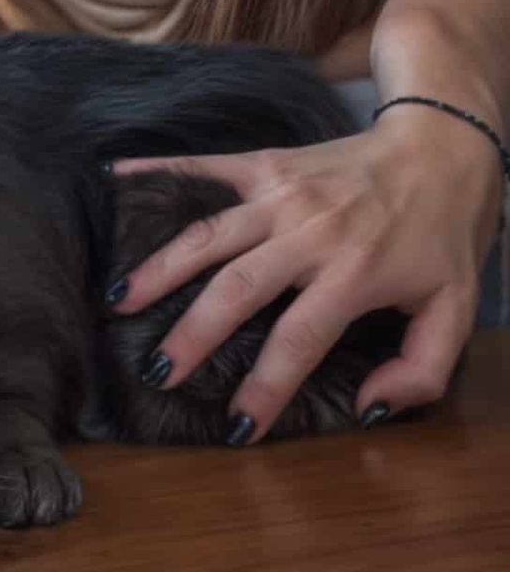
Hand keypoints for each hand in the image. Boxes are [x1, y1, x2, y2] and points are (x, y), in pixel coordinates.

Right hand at [110, 105, 501, 441]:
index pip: (298, 339)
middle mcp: (310, 231)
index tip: (236, 425)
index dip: (264, 386)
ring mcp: (281, 192)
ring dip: (158, 268)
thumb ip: (422, 368)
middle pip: (236, 288)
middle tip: (157, 370)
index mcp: (356, 273)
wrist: (442, 146)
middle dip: (192, 334)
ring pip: (206, 235)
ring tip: (117, 301)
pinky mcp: (264, 163)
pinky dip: (155, 173)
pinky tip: (114, 181)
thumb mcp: (457, 308)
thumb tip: (364, 405)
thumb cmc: (443, 234)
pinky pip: (202, 168)